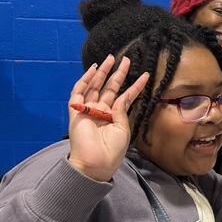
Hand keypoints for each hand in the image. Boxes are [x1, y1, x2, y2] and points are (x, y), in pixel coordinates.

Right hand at [67, 56, 149, 181]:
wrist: (96, 163)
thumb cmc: (112, 150)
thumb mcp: (123, 128)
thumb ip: (122, 111)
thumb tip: (123, 96)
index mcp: (112, 117)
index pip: (124, 96)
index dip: (134, 86)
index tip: (145, 75)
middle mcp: (100, 111)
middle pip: (108, 88)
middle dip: (116, 73)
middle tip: (125, 58)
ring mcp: (87, 110)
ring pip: (94, 86)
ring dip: (102, 72)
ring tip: (111, 59)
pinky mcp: (76, 111)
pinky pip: (79, 92)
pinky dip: (85, 80)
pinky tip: (93, 70)